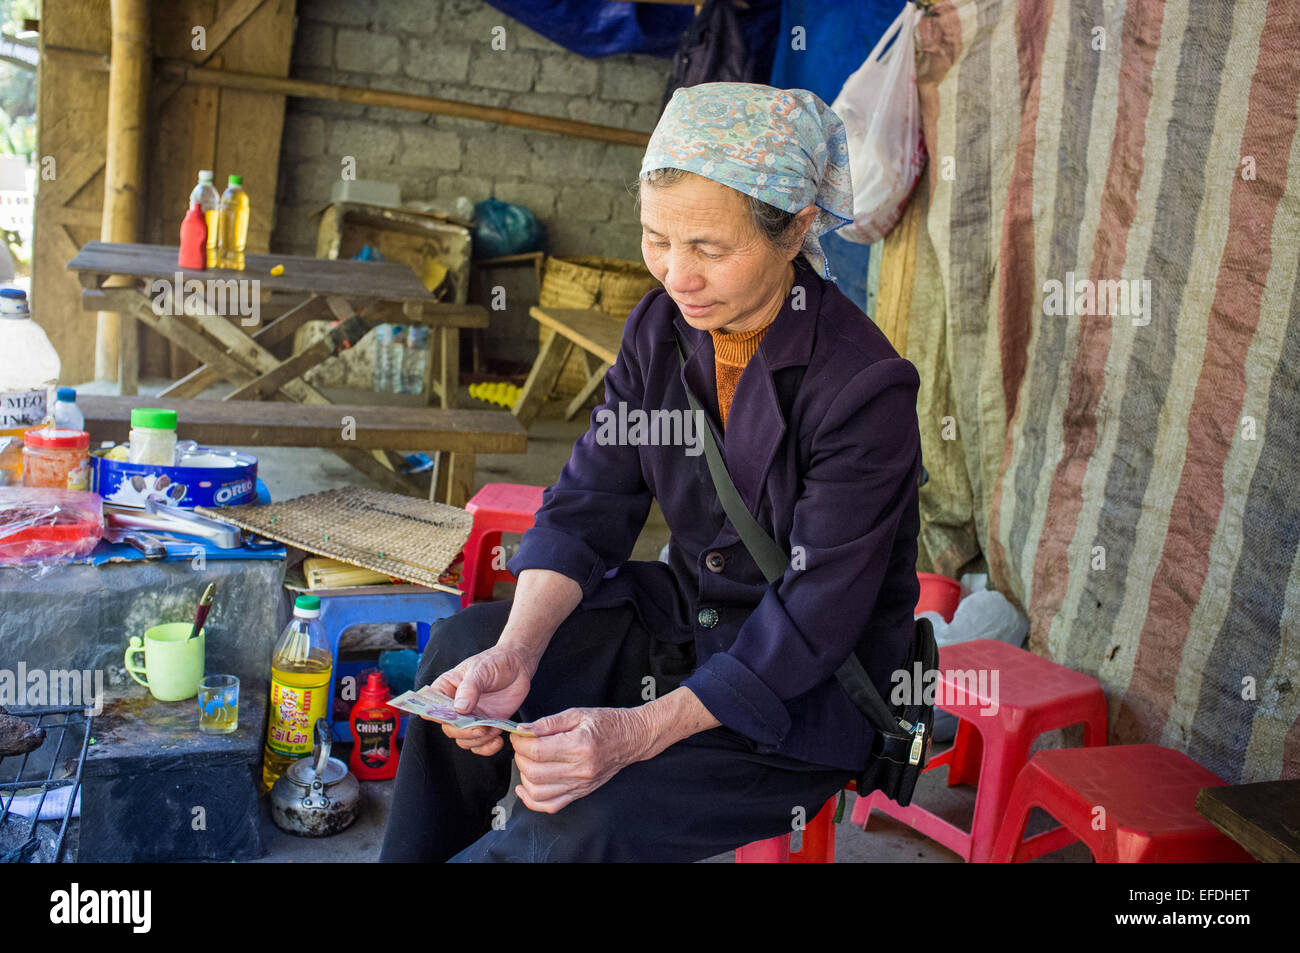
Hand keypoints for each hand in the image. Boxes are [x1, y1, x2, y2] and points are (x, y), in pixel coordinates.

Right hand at [430, 645, 535, 756]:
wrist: (518, 666)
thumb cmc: (495, 662)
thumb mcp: (481, 670)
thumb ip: (469, 688)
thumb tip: (459, 708)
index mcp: (446, 689)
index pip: (431, 706)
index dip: (435, 716)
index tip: (450, 720)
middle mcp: (455, 707)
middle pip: (449, 728)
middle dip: (464, 732)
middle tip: (481, 728)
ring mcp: (470, 718)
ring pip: (464, 740)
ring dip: (478, 740)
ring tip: (494, 729)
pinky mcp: (486, 726)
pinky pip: (480, 745)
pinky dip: (487, 747)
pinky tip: (498, 740)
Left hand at [509, 707, 652, 813]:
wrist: (632, 739)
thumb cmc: (607, 723)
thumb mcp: (577, 714)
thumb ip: (548, 723)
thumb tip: (522, 730)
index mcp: (579, 745)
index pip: (537, 751)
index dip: (520, 743)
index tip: (518, 735)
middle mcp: (580, 769)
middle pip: (534, 772)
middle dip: (520, 758)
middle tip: (522, 746)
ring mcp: (580, 785)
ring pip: (538, 792)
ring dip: (524, 777)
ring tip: (527, 762)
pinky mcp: (580, 793)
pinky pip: (550, 806)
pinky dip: (532, 800)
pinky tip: (526, 787)